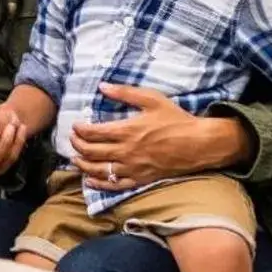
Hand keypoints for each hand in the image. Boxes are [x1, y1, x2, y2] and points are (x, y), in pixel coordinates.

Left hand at [73, 83, 222, 191]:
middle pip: (92, 152)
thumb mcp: (151, 99)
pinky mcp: (142, 179)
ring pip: (100, 171)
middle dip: (77, 146)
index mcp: (127, 131)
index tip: (75, 126)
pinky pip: (116, 185)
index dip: (80, 130)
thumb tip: (102, 86)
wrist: (199, 144)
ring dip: (83, 165)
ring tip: (75, 159)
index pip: (93, 133)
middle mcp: (127, 151)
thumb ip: (125, 92)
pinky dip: (100, 184)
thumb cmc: (176, 119)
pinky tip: (90, 181)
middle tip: (72, 140)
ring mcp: (134, 168)